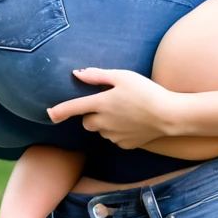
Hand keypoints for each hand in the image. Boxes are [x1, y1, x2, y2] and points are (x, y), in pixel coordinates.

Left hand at [47, 67, 174, 149]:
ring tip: (126, 112)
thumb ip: (97, 76)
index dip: (59, 111)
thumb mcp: (123, 77)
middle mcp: (103, 122)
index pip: (73, 108)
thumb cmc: (147, 92)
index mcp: (100, 104)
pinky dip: (120, 131)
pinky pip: (115, 138)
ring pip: (101, 130)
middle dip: (92, 115)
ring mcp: (114, 136)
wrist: (169, 115)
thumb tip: (77, 74)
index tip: (49, 114)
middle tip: (109, 104)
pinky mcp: (124, 144)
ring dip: (106, 123)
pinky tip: (134, 123)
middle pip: (86, 122)